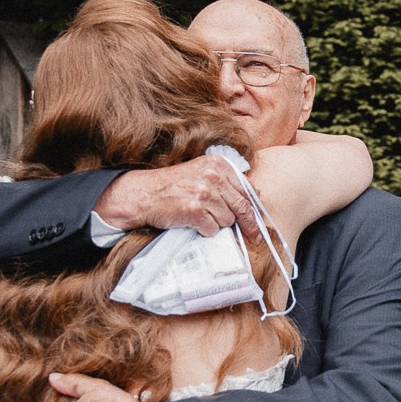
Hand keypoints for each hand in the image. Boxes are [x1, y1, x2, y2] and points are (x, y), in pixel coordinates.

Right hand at [95, 157, 254, 235]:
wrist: (144, 194)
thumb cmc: (173, 186)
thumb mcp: (202, 173)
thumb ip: (226, 181)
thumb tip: (256, 194)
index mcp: (218, 164)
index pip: (246, 190)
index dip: (254, 210)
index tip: (257, 224)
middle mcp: (213, 176)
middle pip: (242, 207)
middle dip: (247, 224)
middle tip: (252, 237)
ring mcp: (204, 193)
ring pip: (227, 220)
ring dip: (217, 224)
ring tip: (201, 217)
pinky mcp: (195, 210)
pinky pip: (212, 229)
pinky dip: (205, 230)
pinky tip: (193, 223)